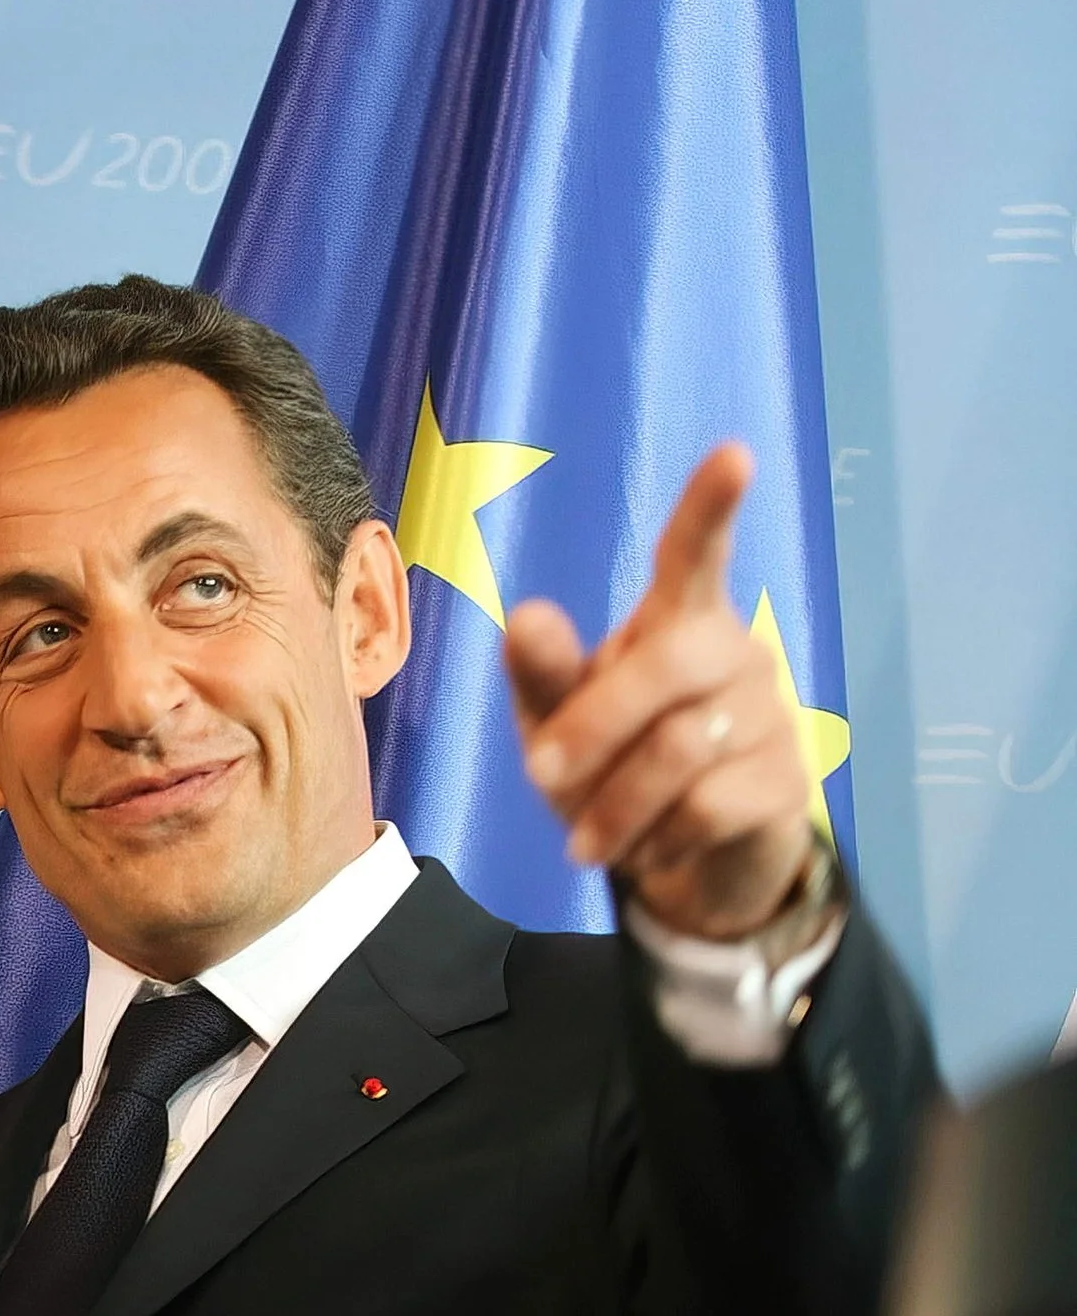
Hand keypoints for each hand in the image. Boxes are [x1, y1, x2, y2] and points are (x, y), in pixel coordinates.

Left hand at [504, 446, 815, 939]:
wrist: (682, 860)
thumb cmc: (611, 767)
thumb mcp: (556, 725)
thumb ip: (543, 675)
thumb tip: (526, 615)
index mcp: (678, 621)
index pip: (697, 552)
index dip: (711, 506)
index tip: (735, 454)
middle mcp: (734, 651)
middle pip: (665, 666)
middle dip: (591, 728)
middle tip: (539, 777)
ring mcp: (771, 713)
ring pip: (680, 750)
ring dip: (615, 807)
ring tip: (591, 839)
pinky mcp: (789, 780)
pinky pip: (709, 807)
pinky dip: (658, 840)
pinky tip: (650, 850)